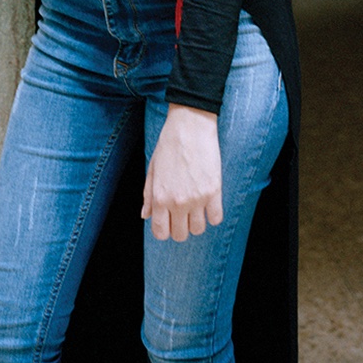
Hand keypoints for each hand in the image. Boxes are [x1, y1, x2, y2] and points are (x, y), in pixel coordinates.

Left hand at [143, 104, 222, 241]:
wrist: (190, 127)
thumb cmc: (168, 145)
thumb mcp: (152, 169)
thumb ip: (148, 195)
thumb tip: (146, 215)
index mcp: (159, 197)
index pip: (161, 232)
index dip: (164, 231)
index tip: (168, 223)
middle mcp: (177, 202)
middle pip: (180, 235)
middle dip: (180, 228)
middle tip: (182, 215)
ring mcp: (197, 198)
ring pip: (199, 230)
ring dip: (196, 222)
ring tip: (195, 207)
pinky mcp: (214, 192)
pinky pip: (216, 219)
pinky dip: (213, 215)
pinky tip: (209, 204)